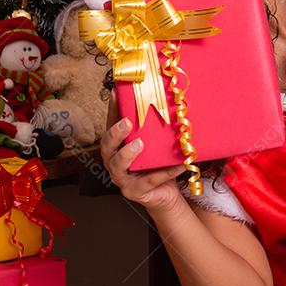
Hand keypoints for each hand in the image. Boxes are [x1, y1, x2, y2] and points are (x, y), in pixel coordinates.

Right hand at [101, 93, 187, 212]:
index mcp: (117, 147)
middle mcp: (114, 162)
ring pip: (118, 166)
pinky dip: (165, 172)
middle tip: (127, 122)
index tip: (116, 92)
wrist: (166, 193)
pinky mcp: (135, 192)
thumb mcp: (156, 144)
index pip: (110, 125)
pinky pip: (149, 181)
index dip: (112, 110)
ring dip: (127, 154)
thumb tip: (167, 99)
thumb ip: (154, 128)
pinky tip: (179, 165)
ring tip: (140, 144)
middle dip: (115, 133)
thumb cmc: (158, 165)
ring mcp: (123, 179)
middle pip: (106, 147)